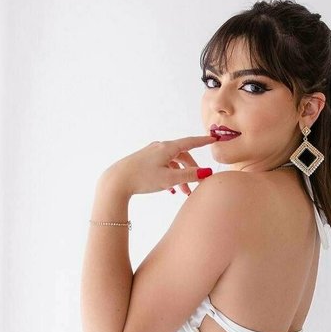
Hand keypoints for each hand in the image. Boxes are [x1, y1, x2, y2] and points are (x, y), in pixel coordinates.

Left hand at [101, 134, 217, 196]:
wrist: (117, 181)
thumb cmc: (143, 178)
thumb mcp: (170, 179)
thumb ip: (190, 175)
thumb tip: (207, 172)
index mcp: (168, 148)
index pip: (191, 142)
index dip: (203, 142)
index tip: (213, 139)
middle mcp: (160, 147)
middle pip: (182, 155)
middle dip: (191, 170)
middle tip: (196, 184)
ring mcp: (151, 153)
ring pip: (172, 163)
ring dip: (180, 176)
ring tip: (182, 192)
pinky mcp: (144, 161)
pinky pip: (162, 166)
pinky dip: (169, 176)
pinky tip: (169, 190)